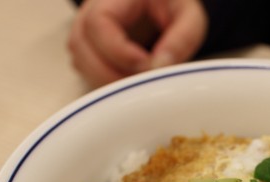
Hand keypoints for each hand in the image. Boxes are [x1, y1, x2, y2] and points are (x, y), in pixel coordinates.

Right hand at [67, 0, 207, 86]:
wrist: (162, 8)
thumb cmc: (173, 7)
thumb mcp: (188, 17)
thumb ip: (181, 39)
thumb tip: (161, 66)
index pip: (98, 22)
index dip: (118, 49)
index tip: (145, 64)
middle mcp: (90, 10)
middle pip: (81, 46)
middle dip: (112, 73)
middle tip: (145, 82)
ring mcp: (85, 32)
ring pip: (81, 62)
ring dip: (109, 81)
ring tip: (141, 85)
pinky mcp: (88, 52)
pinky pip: (87, 72)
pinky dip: (107, 85)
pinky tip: (131, 86)